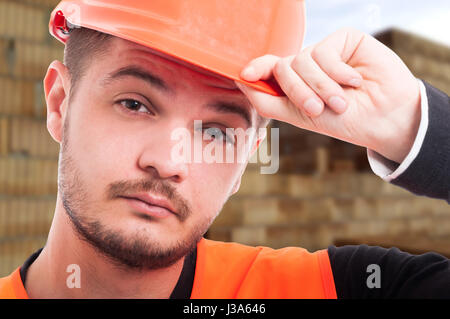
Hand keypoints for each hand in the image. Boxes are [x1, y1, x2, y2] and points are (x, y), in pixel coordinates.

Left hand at [236, 28, 421, 163]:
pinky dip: (337, 73)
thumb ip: (268, 101)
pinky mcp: (344, 40)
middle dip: (298, 91)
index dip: (256, 68)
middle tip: (317, 109)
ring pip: (302, 60)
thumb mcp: (300, 117)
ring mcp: (325, 52)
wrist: (384, 119)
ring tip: (341, 102)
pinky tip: (355, 81)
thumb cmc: (344, 121)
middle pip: (283, 67)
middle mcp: (307, 65)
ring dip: (321, 87)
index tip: (246, 74)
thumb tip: (241, 81)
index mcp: (295, 83)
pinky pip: (325, 51)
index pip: (270, 68)